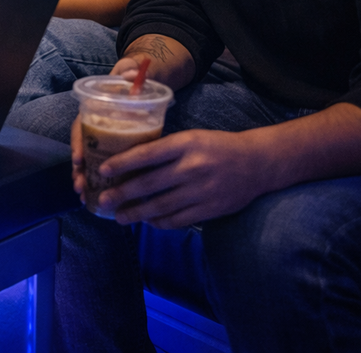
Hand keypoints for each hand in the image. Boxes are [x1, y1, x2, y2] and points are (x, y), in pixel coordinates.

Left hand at [81, 127, 272, 227]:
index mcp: (185, 143)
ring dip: (136, 213)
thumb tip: (130, 162)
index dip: (122, 163)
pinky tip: (148, 221)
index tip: (102, 170)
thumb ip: (166, 150)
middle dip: (121, 194)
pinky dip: (160, 222)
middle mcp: (192, 167)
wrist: (257, 163)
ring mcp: (202, 191)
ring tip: (119, 216)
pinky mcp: (210, 209)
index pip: (146, 154)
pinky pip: (178, 219)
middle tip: (102, 200)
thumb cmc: (217, 146)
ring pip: (161, 206)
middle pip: (149, 184)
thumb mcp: (191, 138)